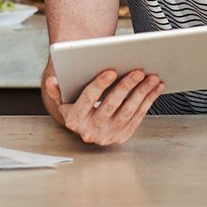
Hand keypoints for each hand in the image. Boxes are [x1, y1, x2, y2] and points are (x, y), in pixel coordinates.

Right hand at [43, 70, 163, 146]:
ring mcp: (107, 135)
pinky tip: (155, 88)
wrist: (83, 127)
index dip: (99, 84)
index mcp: (74, 119)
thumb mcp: (62, 99)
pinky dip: (148, 101)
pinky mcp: (121, 136)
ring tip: (151, 77)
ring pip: (128, 111)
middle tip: (138, 71)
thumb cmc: (75, 106)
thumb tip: (52, 81)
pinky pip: (138, 117)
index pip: (87, 99)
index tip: (111, 70)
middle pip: (111, 105)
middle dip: (126, 87)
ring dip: (142, 93)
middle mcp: (90, 130)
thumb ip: (56, 89)